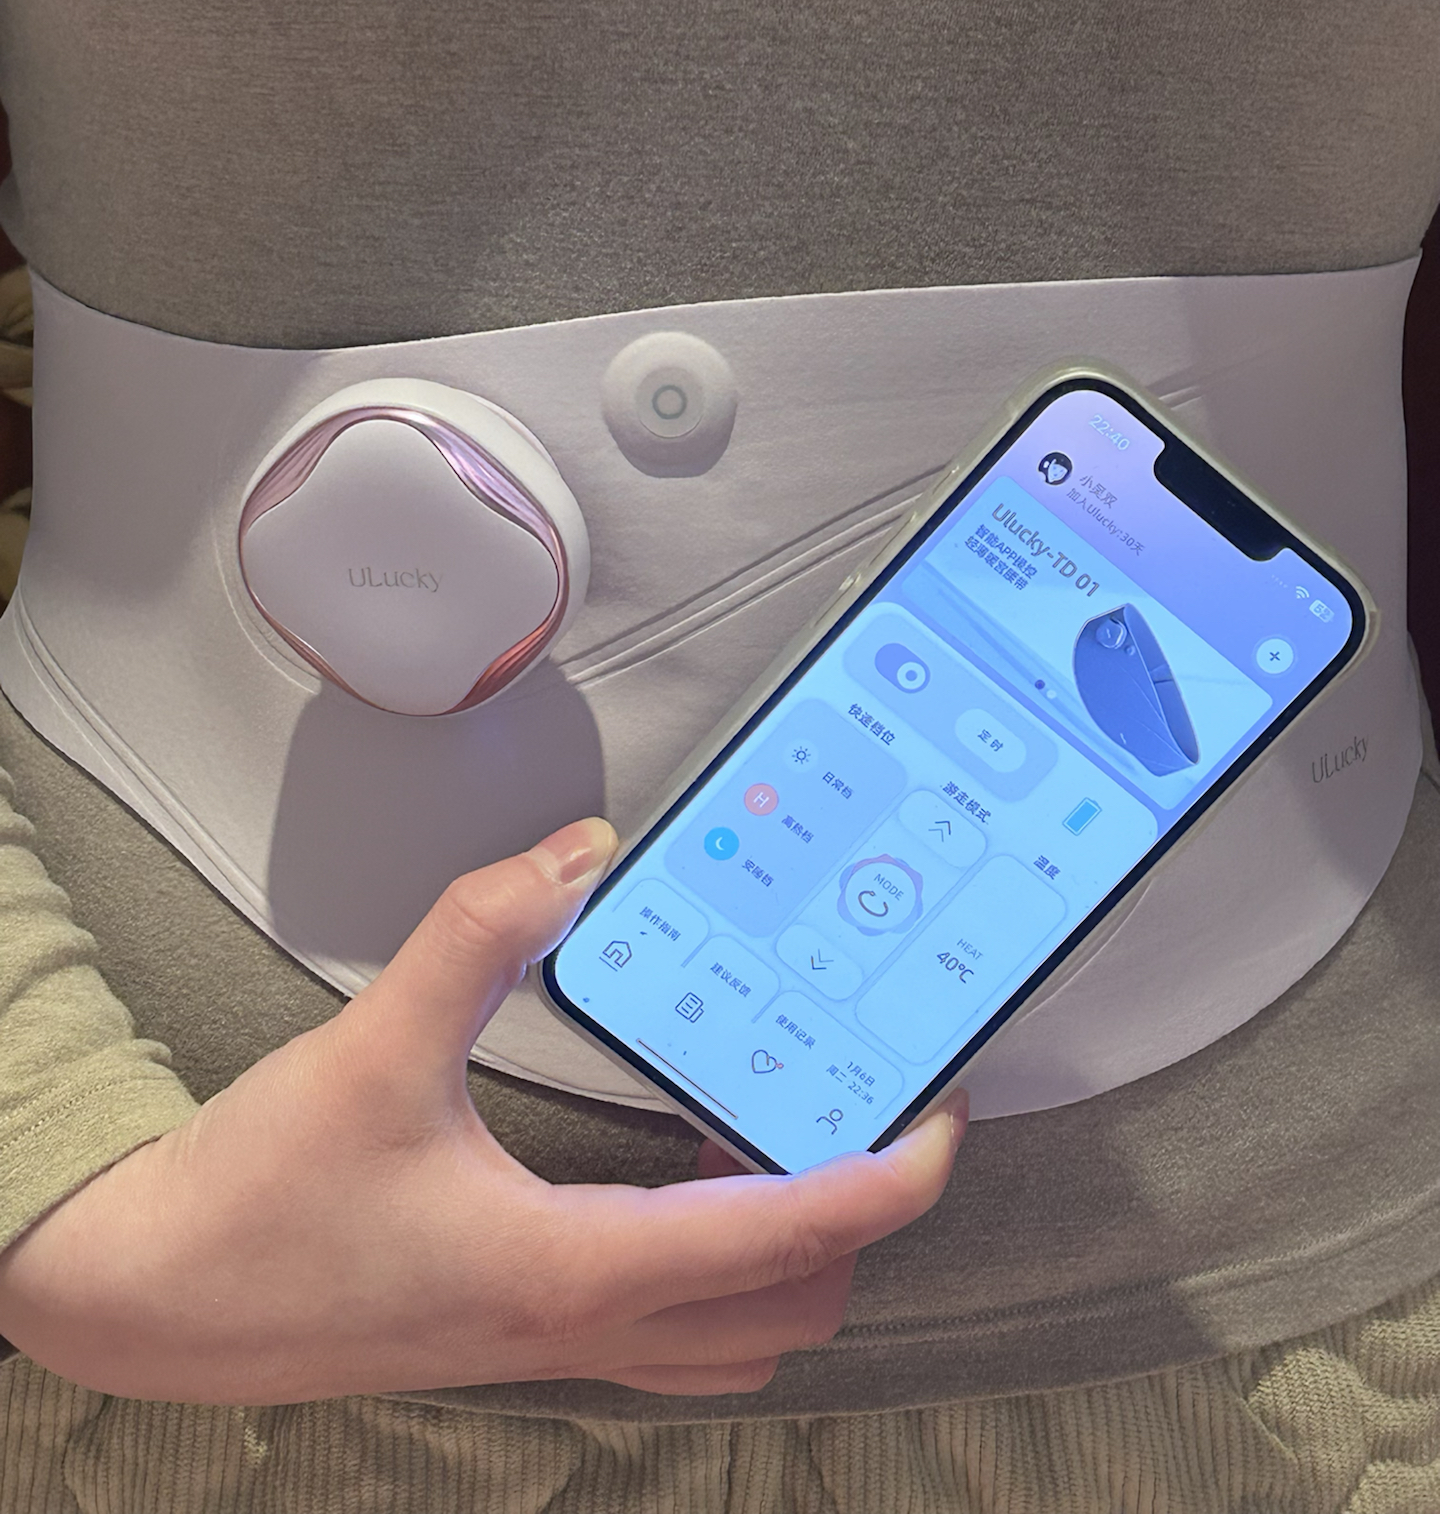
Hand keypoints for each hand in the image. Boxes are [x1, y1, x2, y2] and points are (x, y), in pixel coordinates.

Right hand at [0, 819, 966, 1403]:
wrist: (143, 1301)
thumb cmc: (256, 1202)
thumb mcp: (372, 1050)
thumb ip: (479, 935)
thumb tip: (576, 854)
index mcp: (572, 1266)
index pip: (788, 1240)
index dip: (886, 1182)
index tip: (943, 1122)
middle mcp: (579, 1324)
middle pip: (790, 1309)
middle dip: (857, 1224)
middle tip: (865, 1113)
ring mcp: (547, 1347)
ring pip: (733, 1338)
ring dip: (791, 1258)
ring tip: (789, 1144)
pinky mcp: (511, 1336)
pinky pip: (664, 1329)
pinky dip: (718, 1270)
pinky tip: (679, 1184)